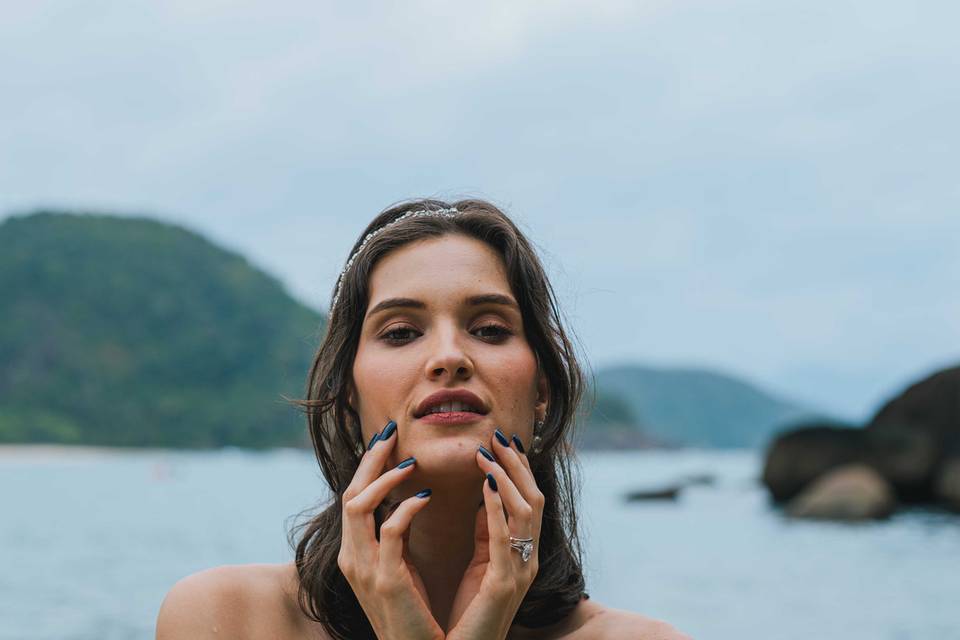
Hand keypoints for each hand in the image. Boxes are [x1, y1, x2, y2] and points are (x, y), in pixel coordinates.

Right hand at [338, 420, 444, 639]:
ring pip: (357, 505)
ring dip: (383, 479)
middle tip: (392, 432)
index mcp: (355, 553)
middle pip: (349, 493)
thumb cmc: (413, 613)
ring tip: (410, 463)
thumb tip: (413, 496)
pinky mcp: (384, 581)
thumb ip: (400, 534)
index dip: (368, 466)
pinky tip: (425, 497)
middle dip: (370, 460)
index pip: (353, 496)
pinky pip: (389, 532)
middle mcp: (351, 557)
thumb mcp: (402, 567)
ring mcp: (363, 569)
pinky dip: (404, 509)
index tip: (388, 439)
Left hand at [445, 429, 543, 639]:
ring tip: (487, 454)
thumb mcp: (480, 562)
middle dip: (516, 465)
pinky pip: (504, 538)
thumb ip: (486, 530)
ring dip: (506, 478)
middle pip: (532, 499)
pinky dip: (497, 508)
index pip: (528, 500)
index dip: (519, 469)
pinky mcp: (503, 585)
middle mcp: (528, 559)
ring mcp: (520, 572)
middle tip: (498, 436)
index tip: (503, 441)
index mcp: (523, 553)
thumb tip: (486, 492)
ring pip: (524, 512)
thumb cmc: (468, 611)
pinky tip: (486, 486)